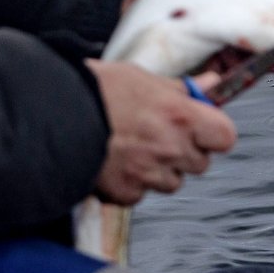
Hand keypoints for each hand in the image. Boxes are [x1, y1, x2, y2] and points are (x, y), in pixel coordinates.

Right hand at [86, 60, 236, 204]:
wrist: (48, 113)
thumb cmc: (95, 89)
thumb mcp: (144, 79)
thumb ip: (181, 89)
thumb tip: (211, 84)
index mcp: (180, 116)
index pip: (225, 137)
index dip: (215, 133)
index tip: (203, 127)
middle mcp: (170, 148)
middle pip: (200, 163)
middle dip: (185, 152)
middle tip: (159, 134)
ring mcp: (149, 174)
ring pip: (172, 182)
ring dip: (160, 170)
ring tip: (132, 147)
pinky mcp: (125, 193)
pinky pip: (140, 194)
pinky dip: (131, 183)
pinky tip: (114, 163)